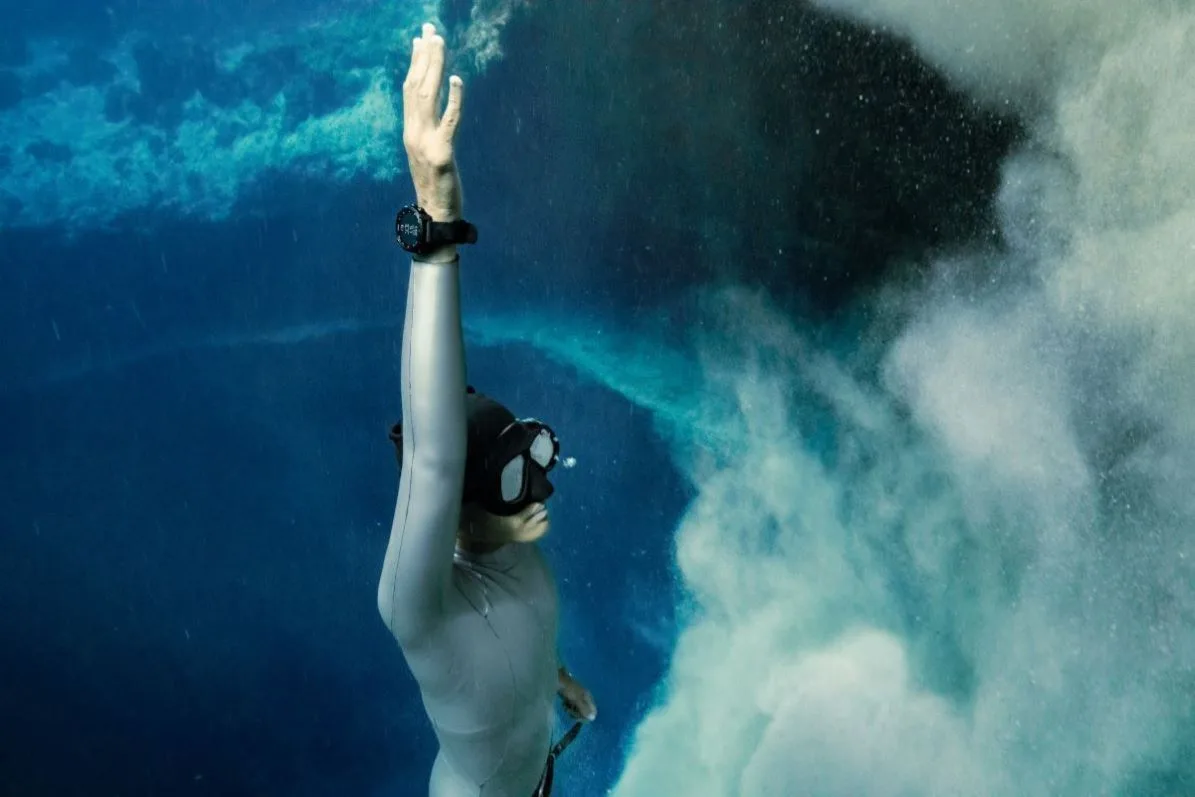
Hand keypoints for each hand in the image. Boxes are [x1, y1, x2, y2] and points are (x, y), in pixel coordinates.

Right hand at [402, 22, 463, 222]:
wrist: (434, 216)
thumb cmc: (435, 185)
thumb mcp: (426, 152)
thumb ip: (427, 129)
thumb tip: (430, 107)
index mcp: (410, 130)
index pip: (410, 89)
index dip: (415, 63)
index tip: (420, 38)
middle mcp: (413, 132)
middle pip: (417, 87)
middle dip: (424, 56)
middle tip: (431, 29)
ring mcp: (426, 142)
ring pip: (429, 97)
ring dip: (434, 68)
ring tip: (439, 43)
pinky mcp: (442, 154)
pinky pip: (449, 122)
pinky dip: (454, 99)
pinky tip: (458, 79)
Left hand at [558, 672, 596, 722]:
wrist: (556, 677)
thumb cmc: (568, 688)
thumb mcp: (576, 699)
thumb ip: (584, 708)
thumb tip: (593, 718)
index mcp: (588, 696)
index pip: (593, 710)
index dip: (586, 716)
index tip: (578, 719)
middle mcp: (584, 696)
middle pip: (585, 711)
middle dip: (577, 714)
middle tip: (569, 711)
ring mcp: (577, 696)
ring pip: (577, 709)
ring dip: (571, 710)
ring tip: (565, 706)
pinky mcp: (570, 696)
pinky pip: (571, 706)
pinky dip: (567, 706)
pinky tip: (563, 703)